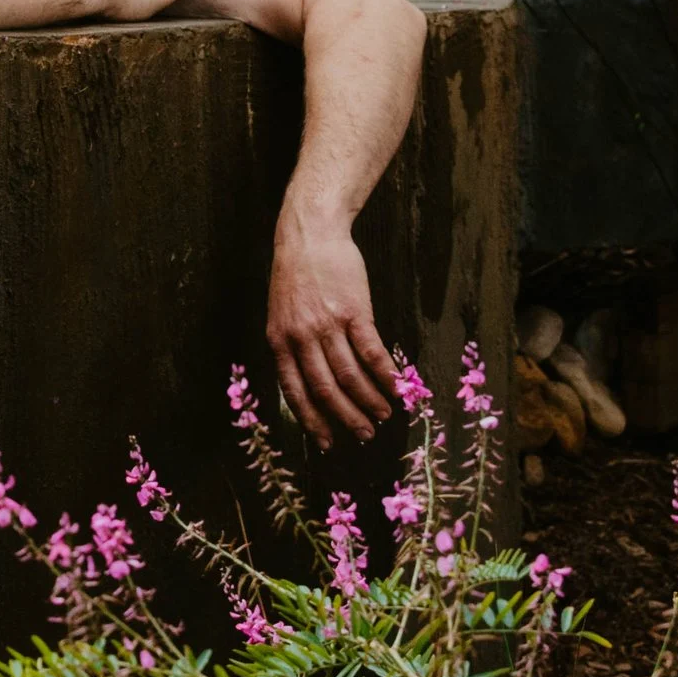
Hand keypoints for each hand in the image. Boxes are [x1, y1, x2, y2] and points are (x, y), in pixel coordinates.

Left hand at [268, 204, 399, 443]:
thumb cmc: (295, 275)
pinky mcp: (353, 310)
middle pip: (326, 389)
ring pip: (350, 374)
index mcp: (279, 341)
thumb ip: (291, 346)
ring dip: (370, 399)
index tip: (327, 442)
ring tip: (384, 415)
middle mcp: (301, 337)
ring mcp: (327, 324)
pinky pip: (371, 350)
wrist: (309, 234)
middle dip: (346, 418)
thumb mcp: (280, 314)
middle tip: (365, 435)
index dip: (312, 420)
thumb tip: (309, 381)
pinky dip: (385, 373)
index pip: (295, 392)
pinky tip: (397, 386)